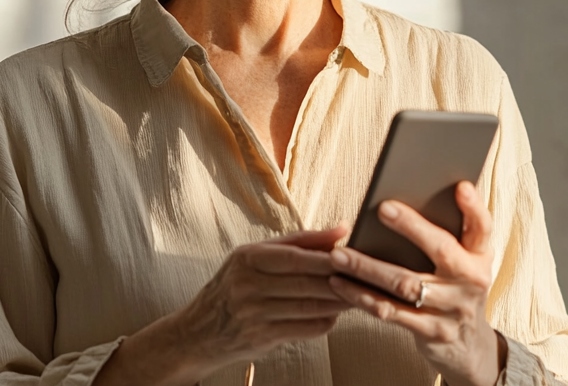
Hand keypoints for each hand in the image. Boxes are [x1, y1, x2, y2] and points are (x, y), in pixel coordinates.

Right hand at [96, 226, 351, 385]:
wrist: (197, 333)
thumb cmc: (233, 286)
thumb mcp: (255, 256)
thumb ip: (300, 241)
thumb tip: (342, 228)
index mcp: (247, 258)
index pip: (295, 257)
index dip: (328, 257)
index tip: (356, 253)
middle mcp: (247, 286)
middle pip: (306, 283)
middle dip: (342, 280)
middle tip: (370, 276)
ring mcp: (253, 316)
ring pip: (310, 308)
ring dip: (341, 302)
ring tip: (362, 293)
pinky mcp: (261, 339)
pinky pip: (305, 329)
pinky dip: (326, 321)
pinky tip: (338, 313)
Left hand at [328, 182, 505, 385]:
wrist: (468, 344)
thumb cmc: (457, 286)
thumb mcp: (467, 261)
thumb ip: (452, 232)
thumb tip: (417, 193)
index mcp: (480, 256)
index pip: (482, 227)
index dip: (473, 207)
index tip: (460, 186)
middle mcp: (472, 280)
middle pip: (442, 250)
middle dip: (412, 227)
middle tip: (382, 208)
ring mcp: (452, 308)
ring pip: (406, 284)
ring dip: (369, 268)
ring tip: (339, 255)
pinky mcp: (432, 331)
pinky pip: (392, 312)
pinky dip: (363, 297)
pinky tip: (341, 284)